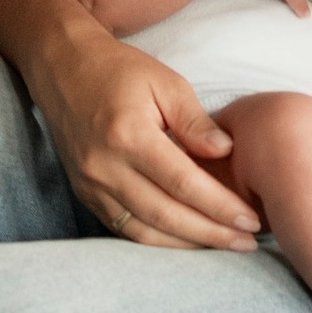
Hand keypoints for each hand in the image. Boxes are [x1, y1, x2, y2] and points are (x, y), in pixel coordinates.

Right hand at [40, 20, 262, 250]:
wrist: (62, 67)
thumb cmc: (118, 70)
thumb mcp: (165, 81)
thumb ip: (195, 121)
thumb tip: (226, 153)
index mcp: (129, 135)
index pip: (183, 183)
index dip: (219, 206)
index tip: (249, 219)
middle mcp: (105, 166)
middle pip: (166, 215)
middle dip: (212, 234)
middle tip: (247, 241)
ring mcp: (90, 184)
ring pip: (144, 231)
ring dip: (188, 244)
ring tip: (224, 245)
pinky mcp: (85, 193)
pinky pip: (124, 229)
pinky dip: (158, 240)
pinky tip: (187, 240)